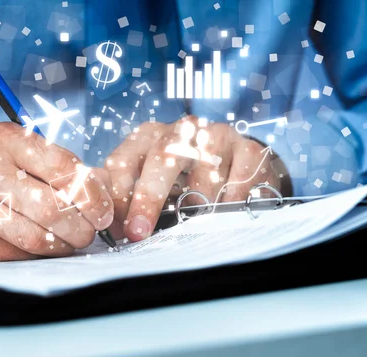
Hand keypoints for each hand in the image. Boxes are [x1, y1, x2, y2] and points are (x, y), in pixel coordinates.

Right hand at [0, 122, 113, 260]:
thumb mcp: (17, 153)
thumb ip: (58, 167)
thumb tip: (104, 192)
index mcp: (7, 140)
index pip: (64, 167)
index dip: (92, 194)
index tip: (104, 211)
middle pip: (52, 207)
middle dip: (82, 227)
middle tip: (90, 233)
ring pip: (36, 236)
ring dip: (64, 245)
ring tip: (72, 243)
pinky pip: (17, 254)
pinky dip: (40, 256)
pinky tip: (46, 250)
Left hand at [105, 116, 290, 241]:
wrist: (239, 167)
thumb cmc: (187, 180)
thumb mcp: (156, 186)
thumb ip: (134, 203)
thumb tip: (118, 231)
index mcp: (148, 137)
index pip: (125, 161)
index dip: (117, 195)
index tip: (117, 227)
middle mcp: (181, 130)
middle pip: (162, 157)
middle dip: (148, 198)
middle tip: (140, 230)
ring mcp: (217, 135)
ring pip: (204, 172)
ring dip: (199, 203)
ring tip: (198, 222)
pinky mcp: (249, 148)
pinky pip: (238, 180)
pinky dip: (231, 201)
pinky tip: (228, 211)